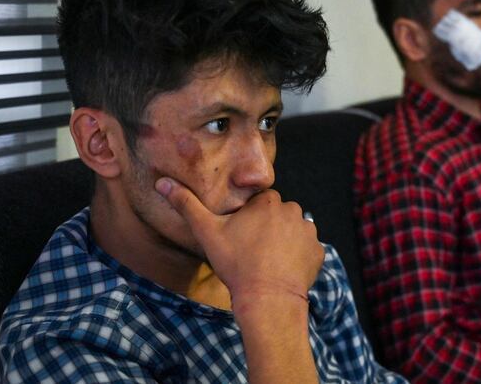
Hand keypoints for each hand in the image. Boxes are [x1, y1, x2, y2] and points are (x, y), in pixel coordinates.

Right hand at [155, 177, 323, 310]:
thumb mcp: (207, 232)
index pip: (259, 203)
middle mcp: (293, 210)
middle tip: (253, 252)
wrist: (268, 299)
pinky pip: (306, 250)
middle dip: (267, 229)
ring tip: (268, 263)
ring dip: (284, 242)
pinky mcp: (318, 252)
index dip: (249, 219)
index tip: (241, 237)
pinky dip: (297, 258)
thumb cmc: (236, 264)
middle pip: (277, 216)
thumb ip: (186, 204)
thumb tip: (161, 182)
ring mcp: (309, 232)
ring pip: (293, 231)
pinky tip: (283, 271)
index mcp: (268, 201)